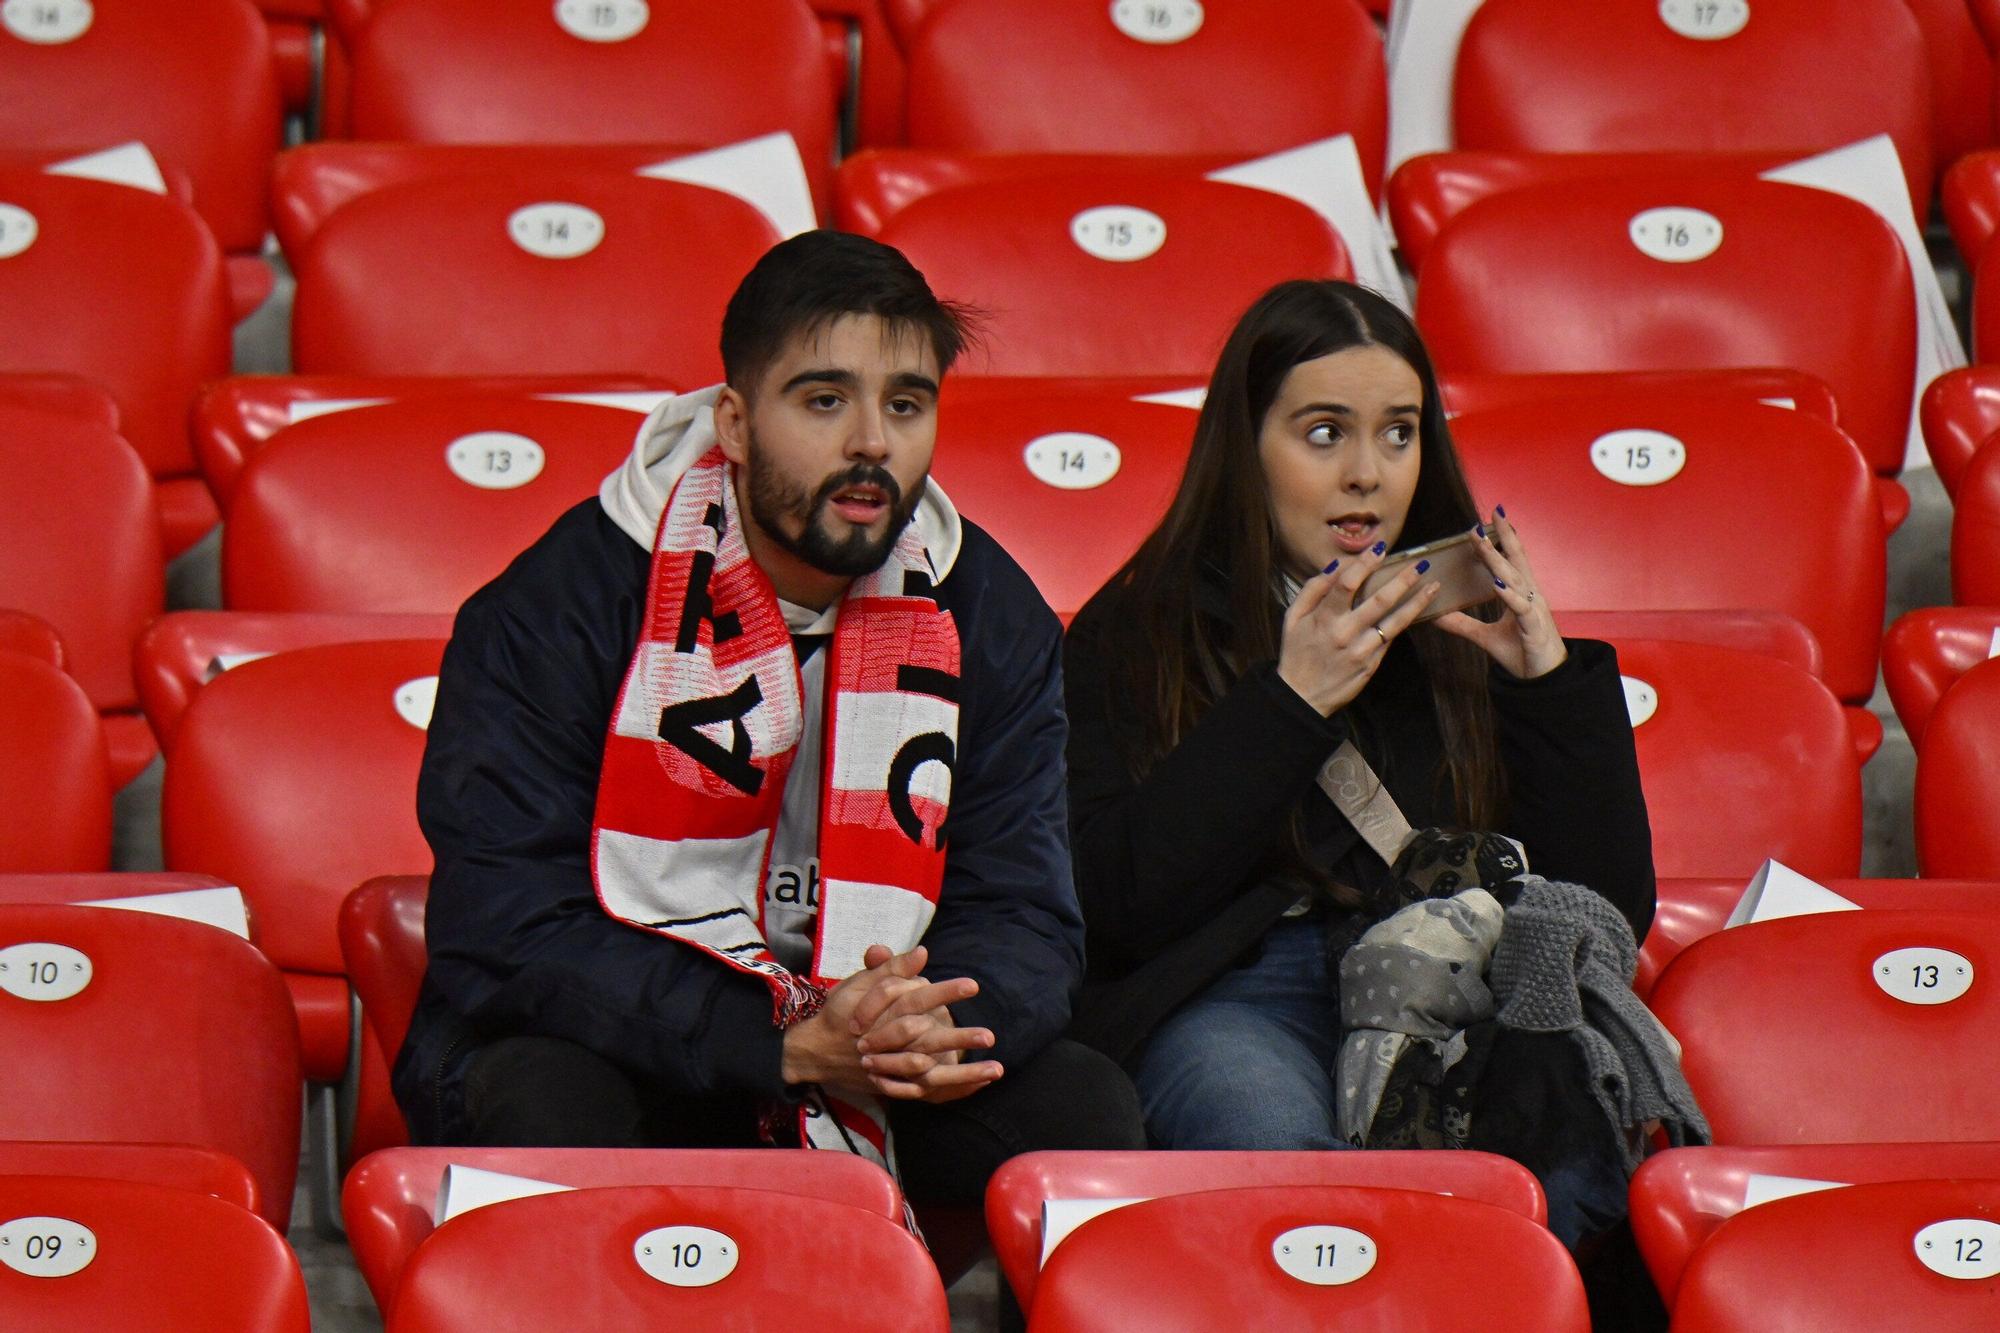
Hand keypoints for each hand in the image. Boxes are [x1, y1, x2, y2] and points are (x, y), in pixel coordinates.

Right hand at [779, 945, 1001, 1102]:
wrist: (816, 1052)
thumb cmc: (841, 1013)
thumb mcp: (862, 985)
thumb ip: (893, 969)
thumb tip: (923, 952)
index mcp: (885, 1014)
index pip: (919, 999)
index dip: (945, 992)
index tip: (973, 985)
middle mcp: (890, 1042)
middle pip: (929, 1041)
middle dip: (960, 1039)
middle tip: (990, 1036)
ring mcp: (892, 1067)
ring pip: (931, 1072)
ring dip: (964, 1072)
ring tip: (995, 1069)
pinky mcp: (893, 1084)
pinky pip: (925, 1092)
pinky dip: (949, 1092)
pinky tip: (975, 1088)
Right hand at [1276, 544, 1441, 715]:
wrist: (1302, 696)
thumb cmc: (1296, 653)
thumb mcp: (1292, 618)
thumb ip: (1312, 589)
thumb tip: (1335, 566)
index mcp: (1323, 618)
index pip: (1347, 583)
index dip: (1365, 563)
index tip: (1381, 548)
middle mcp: (1345, 632)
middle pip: (1380, 599)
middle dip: (1403, 579)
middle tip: (1421, 563)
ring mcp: (1362, 649)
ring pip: (1395, 621)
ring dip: (1417, 601)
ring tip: (1433, 586)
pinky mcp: (1372, 664)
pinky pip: (1391, 638)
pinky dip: (1405, 622)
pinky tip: (1418, 608)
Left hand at [1435, 508, 1566, 678]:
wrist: (1543, 680)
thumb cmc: (1522, 653)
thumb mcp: (1485, 636)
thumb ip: (1462, 624)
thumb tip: (1435, 615)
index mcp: (1520, 594)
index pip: (1511, 559)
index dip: (1504, 538)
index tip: (1492, 517)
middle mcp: (1529, 596)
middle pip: (1515, 560)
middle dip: (1502, 538)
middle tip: (1487, 517)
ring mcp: (1533, 610)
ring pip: (1515, 579)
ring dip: (1498, 560)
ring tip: (1483, 543)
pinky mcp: (1533, 627)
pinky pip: (1520, 608)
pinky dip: (1509, 595)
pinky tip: (1498, 585)